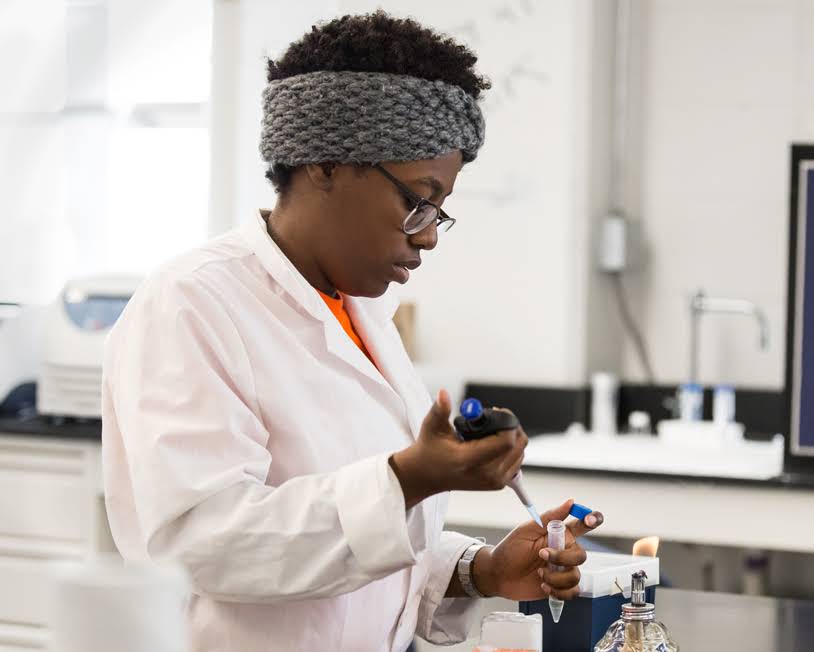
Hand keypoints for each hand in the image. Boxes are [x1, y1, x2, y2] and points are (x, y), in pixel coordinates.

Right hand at [389, 389, 527, 507]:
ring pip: (520, 451)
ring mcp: (494, 481)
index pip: (505, 442)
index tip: (497, 411)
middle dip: (510, 425)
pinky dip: (511, 448)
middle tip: (495, 416)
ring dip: (512, 436)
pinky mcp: (499, 484)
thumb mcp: (432, 426)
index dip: (507, 422)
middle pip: (517, 445)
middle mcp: (486, 474)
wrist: (428, 475)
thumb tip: (443, 393)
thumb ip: (440, 409)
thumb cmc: (430, 450)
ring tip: (492, 430)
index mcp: (470, 461)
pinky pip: (517, 460)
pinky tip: (495, 442)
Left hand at [473, 499, 603, 600]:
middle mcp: (564, 551)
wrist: (498, 575)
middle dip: (562, 558)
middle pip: (581, 555)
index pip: (581, 525)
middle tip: (542, 556)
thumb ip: (549, 517)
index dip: (592, 520)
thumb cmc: (510, 550)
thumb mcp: (527, 530)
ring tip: (539, 575)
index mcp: (558, 534)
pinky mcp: (560, 587)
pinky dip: (559, 592)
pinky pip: (573, 592)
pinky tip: (544, 586)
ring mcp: (562, 570)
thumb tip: (570, 502)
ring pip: (575, 576)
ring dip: (556, 578)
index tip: (593, 519)